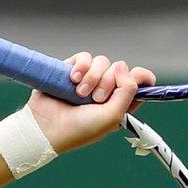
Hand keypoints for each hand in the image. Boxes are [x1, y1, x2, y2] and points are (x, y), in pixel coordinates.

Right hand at [27, 53, 155, 153]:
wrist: (46, 127)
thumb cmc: (79, 129)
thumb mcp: (113, 116)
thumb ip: (127, 91)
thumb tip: (123, 66)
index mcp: (118, 104)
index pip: (138, 83)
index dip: (141, 78)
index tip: (137, 79)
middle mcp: (105, 90)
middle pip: (119, 69)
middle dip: (108, 82)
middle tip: (96, 99)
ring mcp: (88, 80)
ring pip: (102, 62)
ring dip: (92, 77)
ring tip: (80, 94)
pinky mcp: (72, 70)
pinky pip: (85, 58)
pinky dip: (81, 66)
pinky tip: (73, 80)